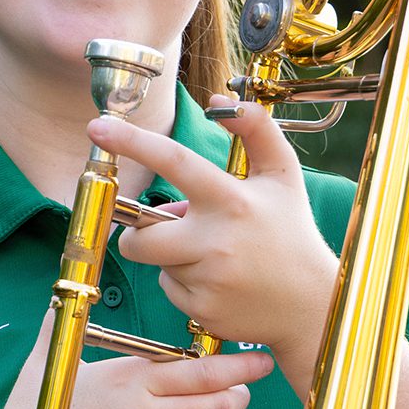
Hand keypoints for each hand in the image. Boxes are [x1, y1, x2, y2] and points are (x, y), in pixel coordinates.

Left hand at [87, 96, 341, 392]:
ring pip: (157, 263)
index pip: (175, 162)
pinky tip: (217, 283)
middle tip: (161, 229)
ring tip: (210, 256)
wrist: (311, 303)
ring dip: (172, 257)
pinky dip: (184, 284)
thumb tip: (218, 98)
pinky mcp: (203, 310)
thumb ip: (256, 130)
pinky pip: (170, 291)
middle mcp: (216, 240)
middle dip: (138, 233)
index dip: (133, 142)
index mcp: (231, 200)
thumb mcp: (282, 176)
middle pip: (140, 236)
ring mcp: (208, 279)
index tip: (98, 127)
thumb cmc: (291, 232)